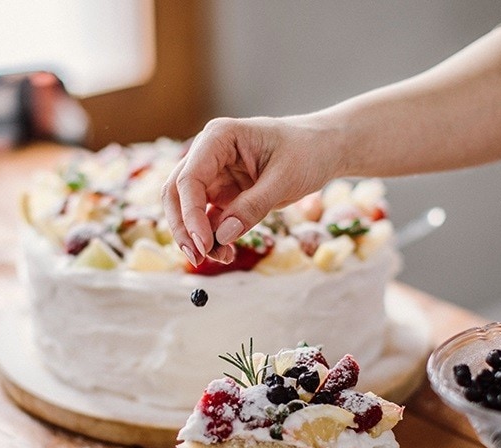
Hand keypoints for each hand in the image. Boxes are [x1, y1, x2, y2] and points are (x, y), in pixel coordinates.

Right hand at [162, 116, 337, 265]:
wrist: (324, 149)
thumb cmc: (307, 151)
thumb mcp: (285, 179)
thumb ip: (253, 206)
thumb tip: (222, 235)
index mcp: (219, 137)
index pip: (190, 178)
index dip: (191, 213)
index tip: (203, 243)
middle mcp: (208, 154)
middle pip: (177, 192)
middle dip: (183, 227)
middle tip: (197, 257)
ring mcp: (214, 175)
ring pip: (187, 209)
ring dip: (197, 236)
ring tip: (222, 257)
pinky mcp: (223, 193)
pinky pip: (207, 219)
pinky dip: (213, 237)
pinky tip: (227, 252)